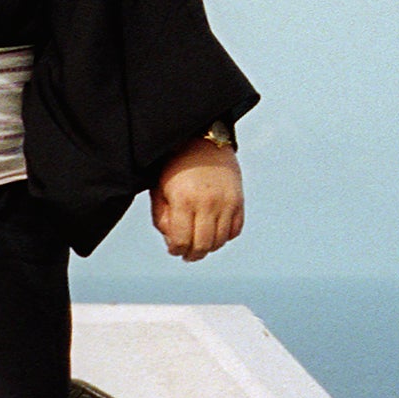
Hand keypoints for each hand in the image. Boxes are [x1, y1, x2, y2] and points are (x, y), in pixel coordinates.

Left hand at [150, 139, 244, 260]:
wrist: (203, 142)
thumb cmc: (175, 166)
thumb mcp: (159, 190)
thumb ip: (163, 218)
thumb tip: (173, 242)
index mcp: (184, 201)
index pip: (182, 241)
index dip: (176, 250)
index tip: (174, 250)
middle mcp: (208, 203)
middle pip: (204, 245)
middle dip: (193, 255)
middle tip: (187, 255)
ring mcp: (227, 202)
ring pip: (221, 241)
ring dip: (209, 248)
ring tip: (200, 245)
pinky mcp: (239, 201)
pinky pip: (235, 230)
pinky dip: (225, 236)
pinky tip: (214, 232)